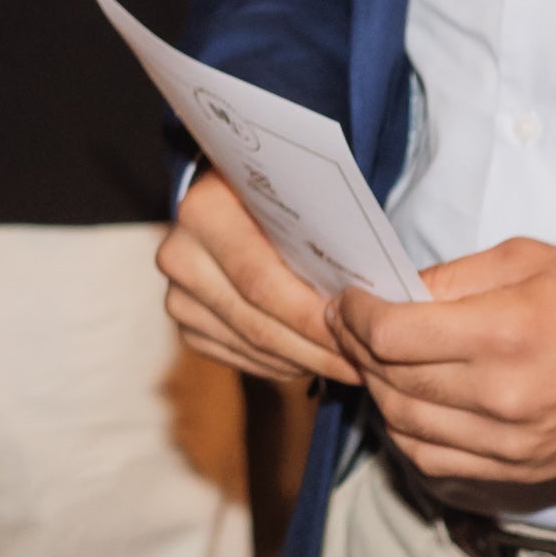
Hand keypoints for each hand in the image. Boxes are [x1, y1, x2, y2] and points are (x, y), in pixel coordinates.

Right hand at [159, 168, 356, 387]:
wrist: (229, 196)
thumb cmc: (278, 193)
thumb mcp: (298, 194)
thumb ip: (326, 235)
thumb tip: (377, 294)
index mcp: (204, 212)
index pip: (262, 282)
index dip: (313, 317)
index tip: (359, 336)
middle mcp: (180, 255)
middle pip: (256, 323)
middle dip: (316, 348)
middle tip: (363, 362)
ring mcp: (178, 294)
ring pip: (252, 346)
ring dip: (304, 360)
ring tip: (348, 362)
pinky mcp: (185, 323)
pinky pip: (241, 358)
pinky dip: (283, 363)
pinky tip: (313, 356)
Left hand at [335, 236, 555, 485]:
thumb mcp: (531, 260)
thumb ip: (455, 277)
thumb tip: (396, 291)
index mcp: (504, 332)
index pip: (393, 335)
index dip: (355, 315)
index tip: (347, 300)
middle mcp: (501, 395)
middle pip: (391, 380)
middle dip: (355, 348)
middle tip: (347, 324)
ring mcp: (509, 442)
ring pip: (404, 424)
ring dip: (374, 390)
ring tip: (371, 361)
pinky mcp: (519, 470)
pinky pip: (435, 461)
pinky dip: (405, 433)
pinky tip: (403, 404)